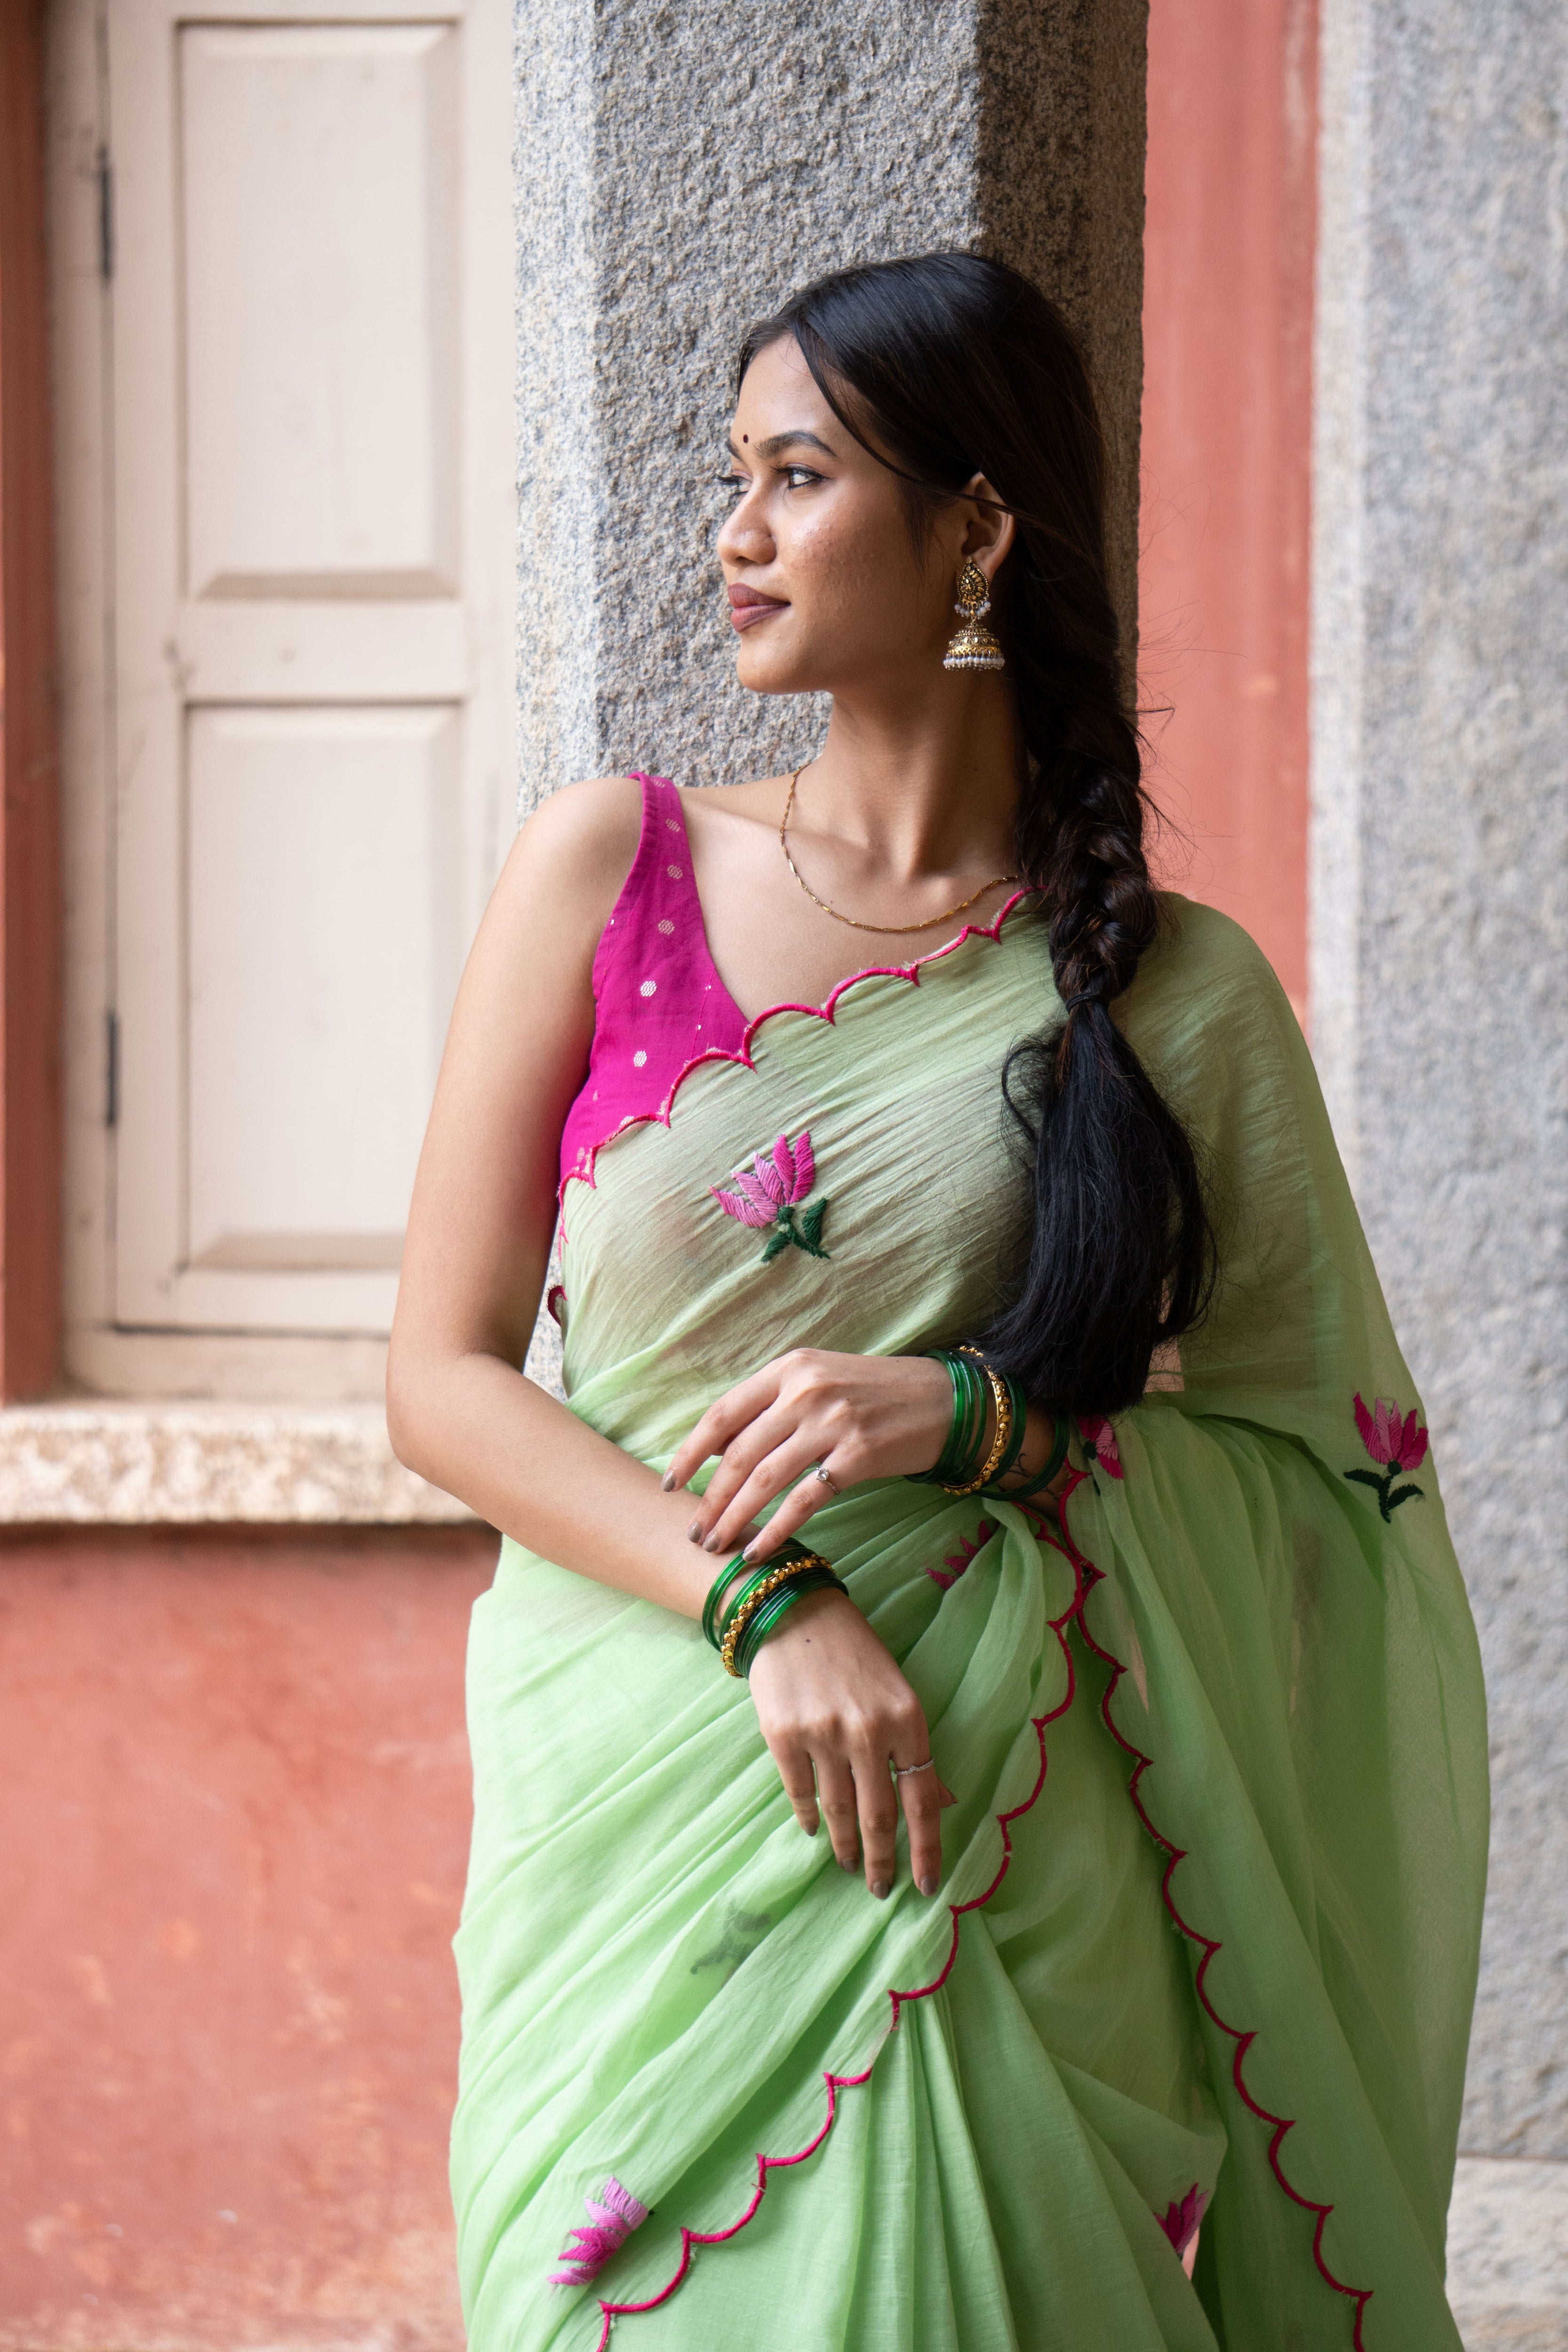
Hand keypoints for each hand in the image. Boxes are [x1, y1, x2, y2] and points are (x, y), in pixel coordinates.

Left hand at [665, 1348, 950, 1561]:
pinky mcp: (857, 1455)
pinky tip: (759, 1549)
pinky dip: (776, 1529)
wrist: (942, 1400)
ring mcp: (832, 1422)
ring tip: (715, 1545)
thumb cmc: (873, 1393)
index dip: (691, 1451)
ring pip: (765, 1478)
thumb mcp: (818, 1381)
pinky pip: (803, 1500)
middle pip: (739, 1453)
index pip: (723, 1413)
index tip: (671, 1483)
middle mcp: (805, 1390)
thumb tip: (718, 1449)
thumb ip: (771, 1407)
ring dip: (734, 1517)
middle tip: (694, 1530)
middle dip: (710, 1497)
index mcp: (789, 1368)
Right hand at [747, 1585, 955, 1896]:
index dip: (926, 1850)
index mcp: (907, 1720)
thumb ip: (914, 1749)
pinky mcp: (783, 1735)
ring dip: (846, 1846)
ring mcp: (823, 1734)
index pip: (922, 1800)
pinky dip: (808, 1819)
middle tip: (879, 1888)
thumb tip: (941, 1804)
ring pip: (839, 1811)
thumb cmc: (854, 1654)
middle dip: (881, 1861)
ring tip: (849, 1863)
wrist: (793, 1613)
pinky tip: (815, 1830)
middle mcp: (868, 1731)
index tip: (926, 1887)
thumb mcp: (898, 1694)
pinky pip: (800, 1793)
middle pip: (879, 1816)